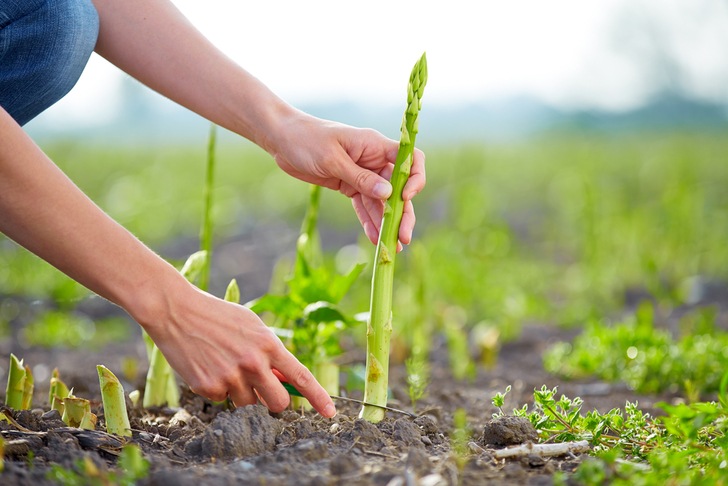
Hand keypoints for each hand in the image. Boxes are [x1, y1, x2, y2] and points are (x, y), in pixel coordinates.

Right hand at [141, 278, 336, 417]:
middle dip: (273, 402)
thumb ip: (270, 352)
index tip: (330, 412)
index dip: (317, 397)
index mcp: (268, 345)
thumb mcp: (252, 326)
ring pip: (248, 404)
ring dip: (242, 393)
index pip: (300, 377)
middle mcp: (252, 363)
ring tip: (225, 366)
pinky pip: (223, 400)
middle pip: (277, 403)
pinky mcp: (209, 388)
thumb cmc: (218, 316)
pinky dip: (219, 389)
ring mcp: (230, 377)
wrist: (177, 311)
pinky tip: (208, 367)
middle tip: (263, 392)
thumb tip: (284, 379)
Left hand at [268, 111, 425, 247]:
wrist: (282, 139)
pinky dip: (369, 221)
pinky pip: (364, 206)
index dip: (414, 178)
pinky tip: (374, 239)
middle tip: (403, 237)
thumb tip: (388, 194)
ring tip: (391, 247)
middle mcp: (373, 160)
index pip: (409, 159)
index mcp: (375, 145)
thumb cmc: (307, 140)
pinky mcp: (349, 186)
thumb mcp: (332, 159)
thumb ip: (360, 178)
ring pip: (382, 201)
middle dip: (403, 212)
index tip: (405, 197)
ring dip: (387, 223)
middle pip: (398, 188)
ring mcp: (362, 174)